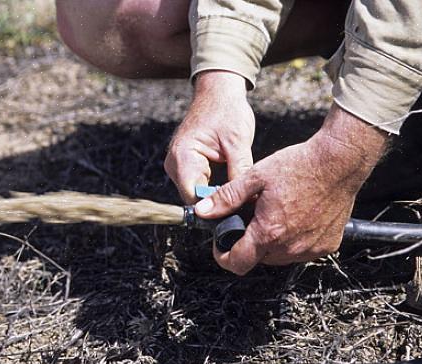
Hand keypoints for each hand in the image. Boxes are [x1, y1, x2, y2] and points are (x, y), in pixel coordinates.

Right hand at [164, 71, 254, 203]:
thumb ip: (239, 175)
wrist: (218, 92)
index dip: (215, 208)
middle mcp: (174, 164)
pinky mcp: (185, 166)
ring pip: (197, 195)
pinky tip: (231, 189)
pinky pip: (198, 186)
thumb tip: (246, 203)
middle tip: (243, 209)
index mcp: (183, 156)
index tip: (237, 213)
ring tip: (240, 199)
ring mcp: (178, 166)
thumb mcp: (238, 144)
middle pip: (194, 199)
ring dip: (216, 197)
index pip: (193, 197)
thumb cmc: (227, 111)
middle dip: (217, 204)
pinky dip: (214, 189)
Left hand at [194, 104, 387, 274]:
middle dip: (248, 243)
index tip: (221, 243)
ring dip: (272, 242)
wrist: (340, 161)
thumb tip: (202, 211)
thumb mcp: (255, 178)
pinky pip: (302, 251)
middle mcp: (291, 247)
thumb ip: (226, 198)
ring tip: (274, 214)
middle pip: (258, 258)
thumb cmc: (299, 166)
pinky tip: (295, 217)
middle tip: (250, 218)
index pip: (237, 263)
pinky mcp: (328, 245)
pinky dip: (294, 239)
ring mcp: (312, 249)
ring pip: (280, 256)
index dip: (223, 256)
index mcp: (269, 232)